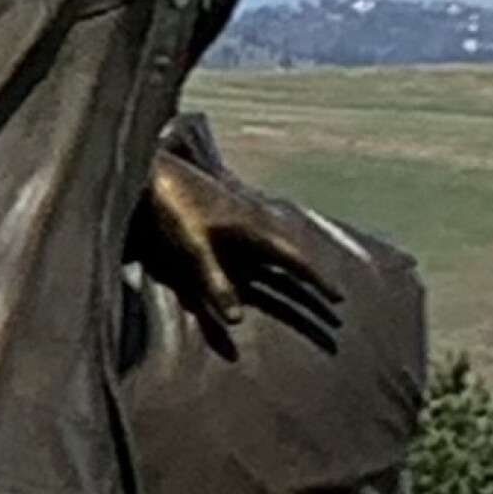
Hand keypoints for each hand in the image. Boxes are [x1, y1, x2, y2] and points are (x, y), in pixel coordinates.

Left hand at [140, 153, 342, 356]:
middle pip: (292, 258)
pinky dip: (269, 258)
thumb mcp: (194, 250)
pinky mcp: (223, 220)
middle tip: (337, 301)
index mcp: (254, 230)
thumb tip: (238, 321)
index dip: (318, 280)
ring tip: (309, 286)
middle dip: (312, 281)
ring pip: (276, 250)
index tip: (341, 299)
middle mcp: (254, 225)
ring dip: (293, 269)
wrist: (151, 172)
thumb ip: (215, 283)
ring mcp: (240, 221)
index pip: (296, 261)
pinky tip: (266, 265)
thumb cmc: (173, 208)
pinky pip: (255, 245)